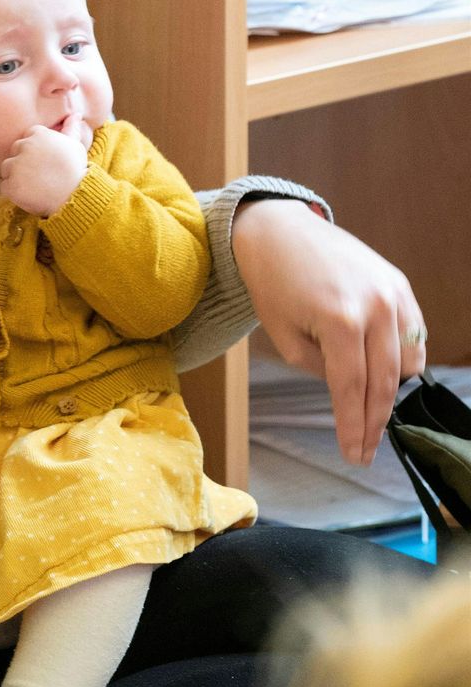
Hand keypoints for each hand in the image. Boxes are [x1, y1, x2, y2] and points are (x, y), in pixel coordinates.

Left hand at [0, 124, 87, 214]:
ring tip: (36, 185)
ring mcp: (17, 165)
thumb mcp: (75, 146)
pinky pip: (5, 187)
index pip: (26, 139)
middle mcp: (25, 146)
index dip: (35, 152)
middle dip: (23, 163)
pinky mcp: (11, 185)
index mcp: (38, 134)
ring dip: (17, 177)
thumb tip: (76, 115)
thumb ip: (71, 129)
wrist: (75, 196)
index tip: (45, 161)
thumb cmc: (76, 171)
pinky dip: (15, 193)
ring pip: (7, 169)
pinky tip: (31, 194)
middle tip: (41, 175)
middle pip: (14, 153)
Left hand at [231, 200, 426, 466]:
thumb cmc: (273, 283)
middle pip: (384, 382)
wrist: (279, 231)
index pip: (353, 388)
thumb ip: (320, 369)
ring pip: (408, 361)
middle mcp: (375, 306)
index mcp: (340, 320)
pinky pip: (414, 334)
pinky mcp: (399, 283)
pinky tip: (383, 372)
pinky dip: (403, 357)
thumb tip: (349, 388)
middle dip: (374, 421)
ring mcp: (392, 292)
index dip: (354, 427)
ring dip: (390, 389)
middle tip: (365, 450)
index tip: (354, 455)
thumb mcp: (284, 336)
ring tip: (367, 407)